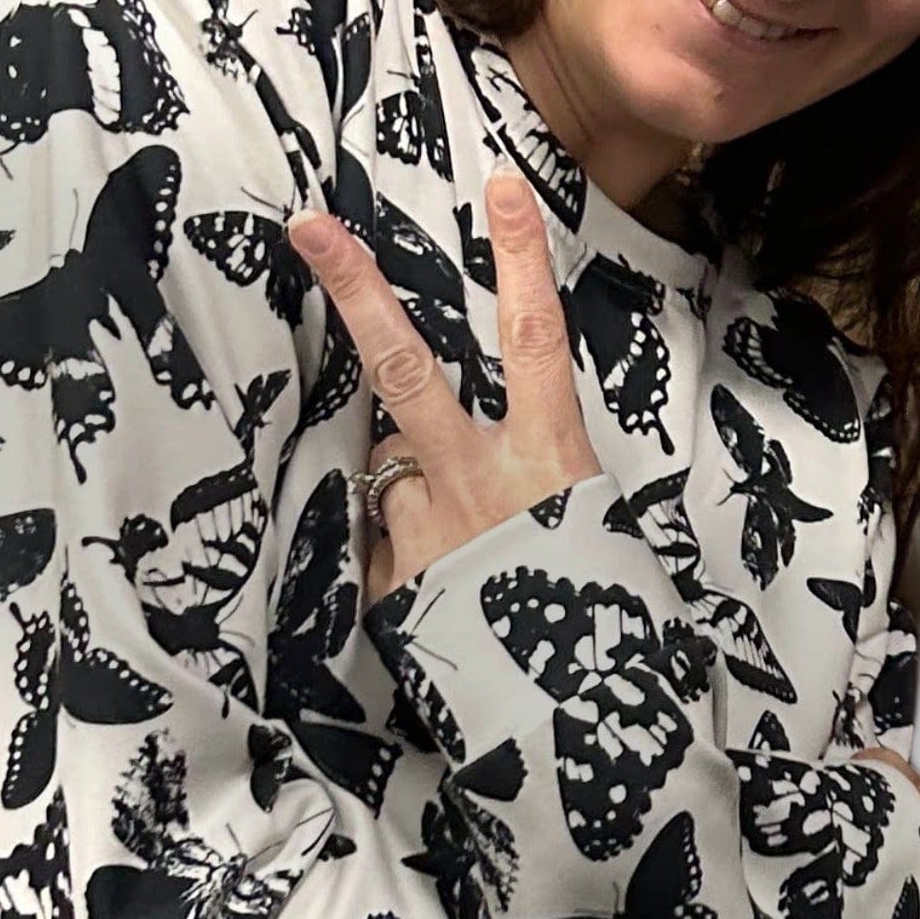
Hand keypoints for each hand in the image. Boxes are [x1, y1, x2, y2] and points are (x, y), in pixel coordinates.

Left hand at [286, 168, 604, 603]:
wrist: (575, 732)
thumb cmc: (610, 637)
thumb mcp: (602, 544)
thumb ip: (544, 493)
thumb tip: (488, 470)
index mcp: (550, 467)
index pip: (534, 343)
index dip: (519, 262)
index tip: (499, 186)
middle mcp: (477, 485)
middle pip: (406, 373)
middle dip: (358, 293)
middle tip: (309, 227)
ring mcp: (427, 533)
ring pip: (390, 470)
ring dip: (408, 485)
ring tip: (457, 541)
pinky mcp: (396, 588)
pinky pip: (388, 548)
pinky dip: (406, 557)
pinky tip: (442, 596)